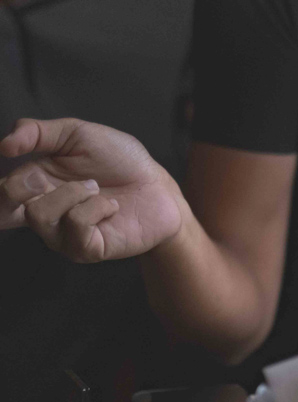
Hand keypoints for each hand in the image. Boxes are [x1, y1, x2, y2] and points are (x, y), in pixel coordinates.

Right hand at [0, 118, 182, 261]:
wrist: (158, 185)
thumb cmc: (118, 160)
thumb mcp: (75, 134)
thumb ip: (36, 133)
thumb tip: (4, 146)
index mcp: (32, 187)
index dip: (1, 188)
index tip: (13, 161)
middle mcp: (42, 215)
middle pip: (2, 210)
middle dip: (17, 187)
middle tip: (41, 176)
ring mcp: (63, 236)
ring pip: (40, 215)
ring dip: (73, 192)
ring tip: (96, 187)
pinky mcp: (87, 250)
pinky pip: (76, 225)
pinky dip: (95, 206)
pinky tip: (110, 206)